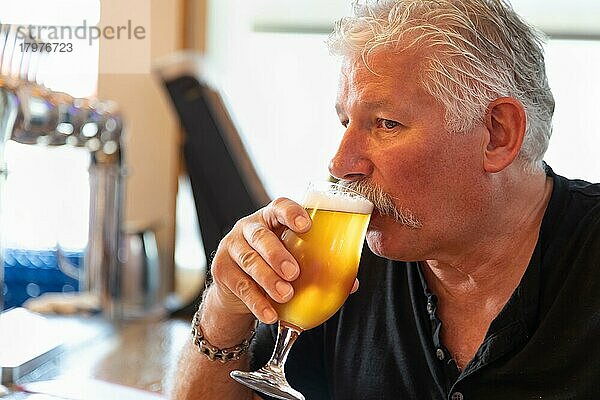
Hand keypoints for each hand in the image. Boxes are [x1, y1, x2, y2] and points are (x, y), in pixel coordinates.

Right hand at [208, 197, 311, 323]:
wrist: (238, 288)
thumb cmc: (274, 265)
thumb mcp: (293, 258)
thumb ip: (318, 266)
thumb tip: (351, 284)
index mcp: (271, 218)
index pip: (279, 206)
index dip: (292, 213)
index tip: (306, 226)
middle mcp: (249, 227)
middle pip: (260, 235)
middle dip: (277, 254)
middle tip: (293, 273)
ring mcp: (232, 247)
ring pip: (248, 260)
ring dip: (268, 279)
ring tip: (285, 295)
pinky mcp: (221, 270)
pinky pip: (240, 286)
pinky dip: (257, 302)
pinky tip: (270, 314)